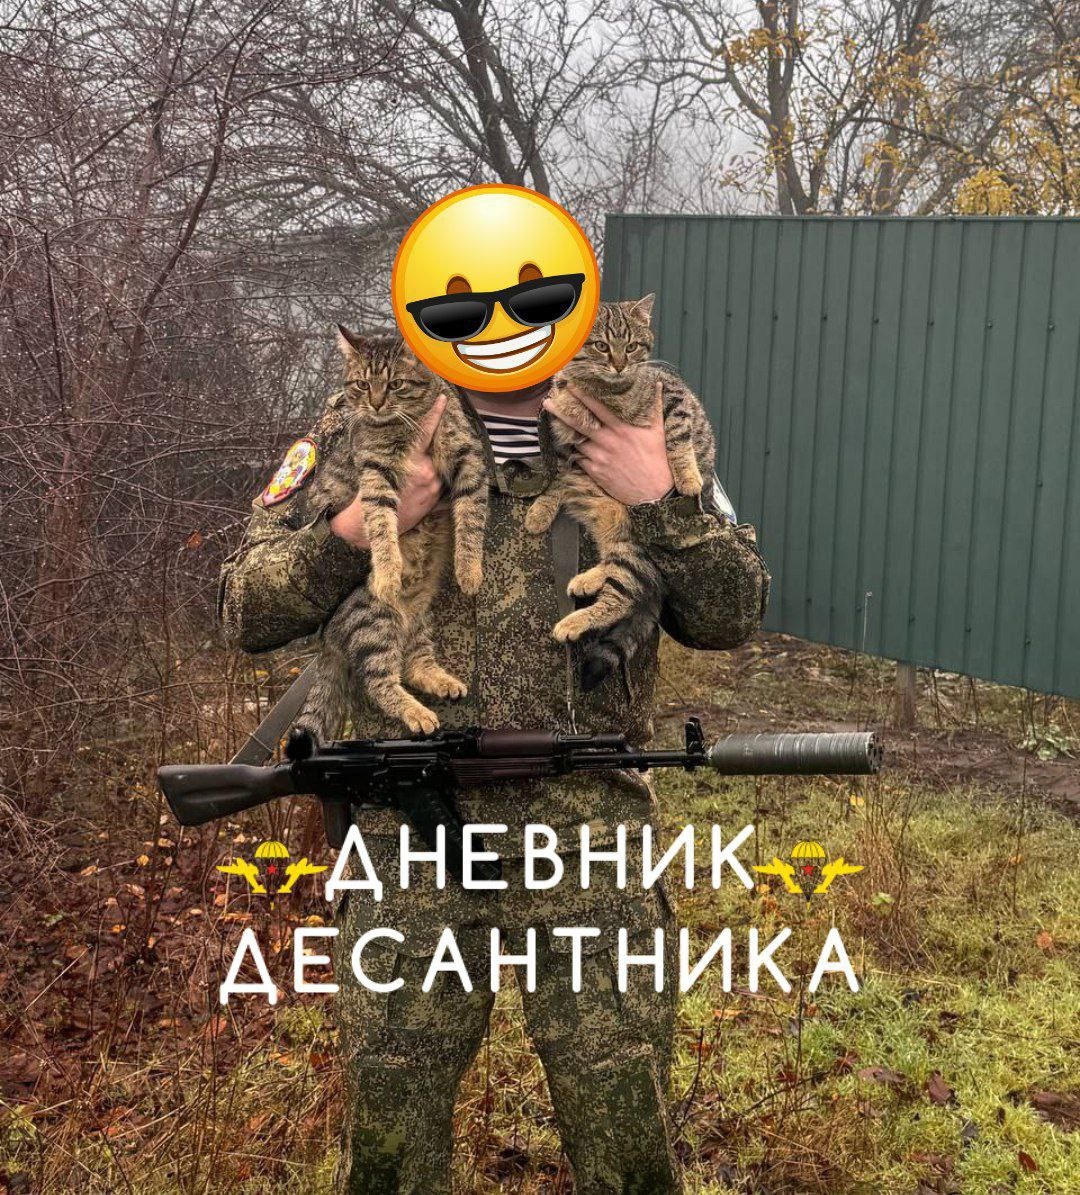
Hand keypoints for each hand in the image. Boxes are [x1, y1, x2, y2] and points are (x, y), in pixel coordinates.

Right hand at [330, 394, 446, 548]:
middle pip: (435, 448)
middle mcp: (427, 472)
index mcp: (410, 461)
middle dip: (433, 442)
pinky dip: (432, 475)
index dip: (434, 414)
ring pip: (438, 464)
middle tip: (430, 431)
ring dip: (432, 461)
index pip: (425, 432)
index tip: (443, 399)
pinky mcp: (437, 497)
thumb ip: (393, 449)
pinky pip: (439, 480)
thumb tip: (400, 431)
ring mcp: (434, 486)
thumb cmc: (370, 491)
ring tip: (418, 466)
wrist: (371, 526)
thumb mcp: (377, 465)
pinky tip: (420, 480)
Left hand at [543, 380, 672, 504]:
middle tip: (547, 401)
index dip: (582, 394)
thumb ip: (655, 406)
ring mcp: (599, 457)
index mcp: (621, 428)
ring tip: (554, 422)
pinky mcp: (595, 472)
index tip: (571, 384)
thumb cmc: (657, 459)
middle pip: (578, 423)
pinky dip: (573, 451)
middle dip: (561, 411)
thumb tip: (657, 384)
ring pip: (575, 441)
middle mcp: (607, 440)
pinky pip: (579, 459)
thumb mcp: (658, 430)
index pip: (597, 407)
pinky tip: (566, 445)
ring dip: (564, 432)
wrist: (654, 492)